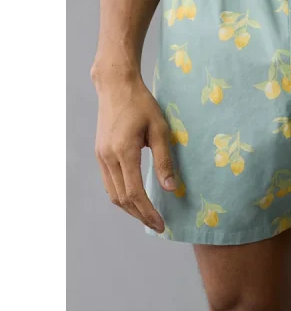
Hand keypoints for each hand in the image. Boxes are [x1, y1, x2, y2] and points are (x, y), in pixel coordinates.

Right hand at [94, 73, 174, 231]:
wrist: (116, 86)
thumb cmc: (142, 104)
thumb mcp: (160, 129)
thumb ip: (165, 160)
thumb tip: (171, 188)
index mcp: (124, 152)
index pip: (134, 193)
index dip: (148, 212)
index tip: (161, 224)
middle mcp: (108, 157)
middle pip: (122, 199)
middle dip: (140, 215)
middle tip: (157, 225)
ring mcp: (101, 156)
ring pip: (113, 194)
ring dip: (130, 208)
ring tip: (148, 216)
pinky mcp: (100, 153)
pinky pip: (109, 183)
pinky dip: (121, 196)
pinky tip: (135, 199)